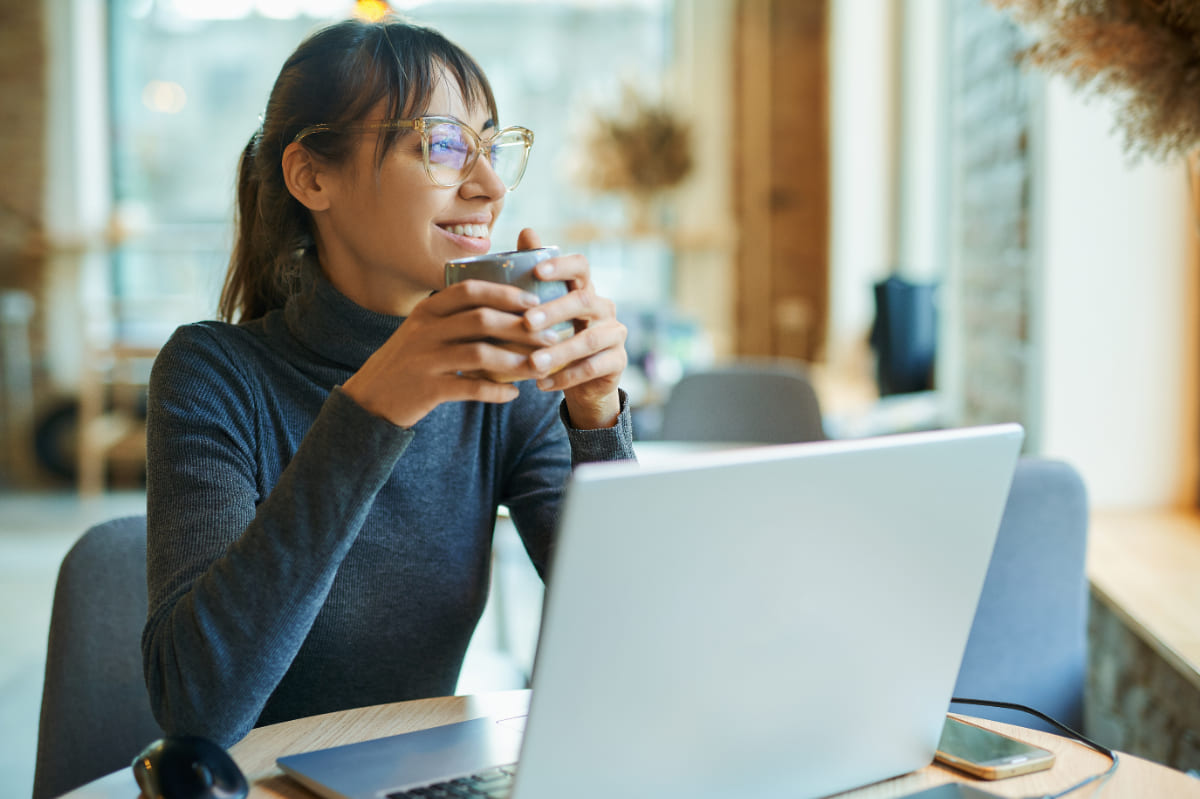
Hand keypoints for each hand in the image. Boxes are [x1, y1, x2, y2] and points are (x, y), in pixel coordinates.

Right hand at [341, 280, 558, 427]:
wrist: (369, 399)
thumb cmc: (407, 362)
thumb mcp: (422, 331)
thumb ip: (454, 318)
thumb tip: (503, 310)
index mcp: (426, 310)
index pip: (470, 290)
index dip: (505, 293)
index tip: (534, 302)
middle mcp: (425, 330)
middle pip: (482, 320)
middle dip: (522, 328)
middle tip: (550, 337)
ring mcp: (425, 359)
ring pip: (481, 353)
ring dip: (516, 361)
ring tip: (539, 368)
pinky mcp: (427, 389)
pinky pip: (471, 387)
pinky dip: (496, 391)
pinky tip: (513, 395)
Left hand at [516, 228, 627, 428]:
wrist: (583, 379)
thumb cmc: (557, 336)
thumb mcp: (544, 307)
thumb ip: (534, 274)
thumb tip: (526, 230)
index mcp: (585, 288)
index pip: (581, 266)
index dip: (562, 266)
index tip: (537, 272)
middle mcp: (604, 306)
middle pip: (584, 301)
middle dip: (555, 311)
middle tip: (527, 323)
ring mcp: (615, 334)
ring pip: (589, 340)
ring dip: (558, 352)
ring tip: (532, 363)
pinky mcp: (618, 361)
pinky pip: (593, 368)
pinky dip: (566, 376)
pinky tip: (541, 383)